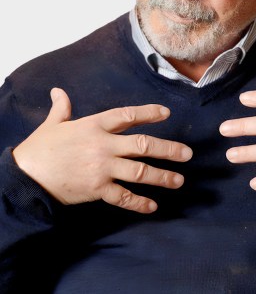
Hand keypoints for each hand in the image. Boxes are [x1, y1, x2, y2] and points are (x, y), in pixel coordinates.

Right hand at [13, 88, 191, 212]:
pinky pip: (124, 197)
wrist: (26, 176)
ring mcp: (102, 169)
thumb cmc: (40, 148)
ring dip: (162, 177)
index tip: (166, 113)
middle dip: (168, 149)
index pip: (128, 115)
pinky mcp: (97, 190)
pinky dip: (139, 203)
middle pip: (143, 145)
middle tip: (187, 154)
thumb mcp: (53, 124)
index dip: (148, 113)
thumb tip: (58, 91)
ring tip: (179, 181)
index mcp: (94, 125)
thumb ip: (62, 107)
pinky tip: (152, 206)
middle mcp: (103, 146)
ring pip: (140, 172)